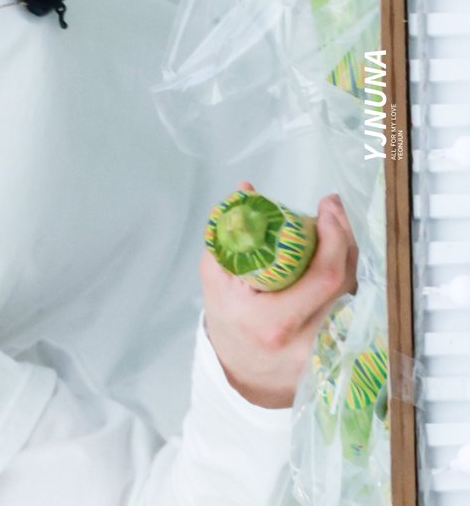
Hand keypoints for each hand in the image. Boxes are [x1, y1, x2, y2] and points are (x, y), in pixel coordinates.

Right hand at [198, 182, 358, 407]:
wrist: (243, 375)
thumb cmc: (228, 325)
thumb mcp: (215, 281)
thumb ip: (226, 234)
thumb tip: (246, 190)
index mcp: (274, 323)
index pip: (325, 276)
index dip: (335, 237)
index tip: (325, 209)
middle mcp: (307, 339)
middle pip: (347, 278)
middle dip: (342, 235)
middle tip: (329, 208)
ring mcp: (329, 348)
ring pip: (352, 288)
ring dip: (344, 253)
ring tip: (327, 227)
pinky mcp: (341, 348)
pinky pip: (349, 301)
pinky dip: (342, 274)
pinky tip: (330, 257)